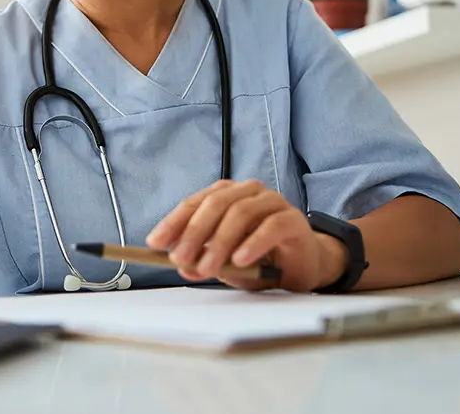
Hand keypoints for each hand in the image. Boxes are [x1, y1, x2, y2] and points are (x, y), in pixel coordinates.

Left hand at [145, 179, 349, 291]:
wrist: (303, 265)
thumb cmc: (260, 259)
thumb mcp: (225, 263)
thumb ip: (204, 260)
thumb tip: (181, 264)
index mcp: (227, 195)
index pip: (195, 203)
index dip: (174, 222)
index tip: (155, 242)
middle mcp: (248, 192)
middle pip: (215, 203)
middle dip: (194, 232)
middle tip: (180, 258)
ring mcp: (272, 202)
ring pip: (240, 213)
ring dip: (220, 242)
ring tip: (208, 267)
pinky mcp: (293, 220)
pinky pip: (270, 226)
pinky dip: (252, 243)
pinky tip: (240, 260)